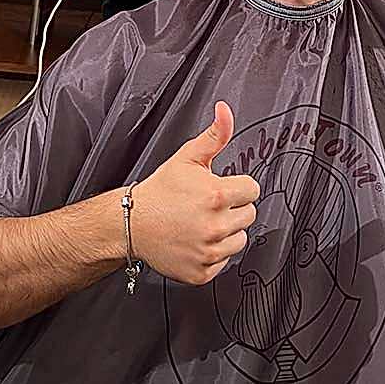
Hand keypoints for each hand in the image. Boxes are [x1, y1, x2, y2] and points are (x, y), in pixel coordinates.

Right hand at [133, 102, 258, 285]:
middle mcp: (215, 225)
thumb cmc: (161, 190)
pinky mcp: (202, 272)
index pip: (252, 189)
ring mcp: (209, 252)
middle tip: (208, 205)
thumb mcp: (188, 157)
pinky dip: (213, 253)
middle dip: (233, 208)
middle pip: (249, 214)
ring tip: (202, 222)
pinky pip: (224, 261)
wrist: (133, 222)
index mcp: (217, 195)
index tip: (221, 188)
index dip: (238, 186)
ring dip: (226, 231)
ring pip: (240, 239)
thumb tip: (226, 111)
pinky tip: (196, 240)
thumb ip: (215, 135)